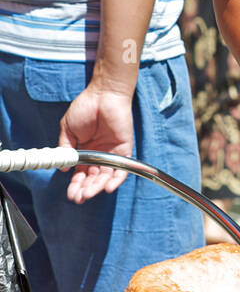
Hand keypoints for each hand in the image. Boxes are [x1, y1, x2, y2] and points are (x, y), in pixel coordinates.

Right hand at [58, 85, 133, 201]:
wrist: (104, 93)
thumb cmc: (85, 107)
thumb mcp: (67, 129)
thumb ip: (65, 148)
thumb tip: (63, 169)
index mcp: (84, 152)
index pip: (80, 174)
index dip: (76, 185)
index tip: (71, 194)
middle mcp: (99, 155)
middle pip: (93, 178)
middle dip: (85, 189)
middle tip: (79, 197)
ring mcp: (112, 153)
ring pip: (106, 177)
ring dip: (97, 187)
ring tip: (88, 194)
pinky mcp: (124, 149)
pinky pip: (122, 169)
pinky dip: (116, 179)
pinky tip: (107, 188)